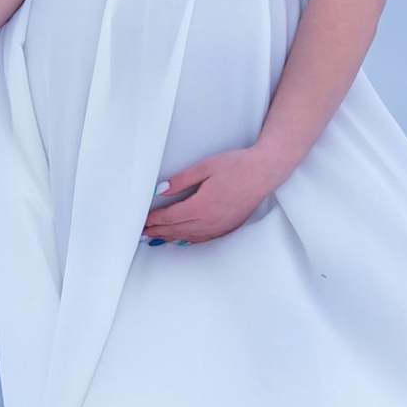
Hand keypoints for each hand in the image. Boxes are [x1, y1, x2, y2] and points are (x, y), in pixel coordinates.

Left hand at [142, 145, 276, 242]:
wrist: (264, 172)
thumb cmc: (236, 166)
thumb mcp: (205, 167)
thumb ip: (181, 180)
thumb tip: (160, 190)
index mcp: (200, 206)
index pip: (170, 217)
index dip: (154, 220)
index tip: (142, 222)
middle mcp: (209, 221)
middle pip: (176, 230)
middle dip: (157, 232)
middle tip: (142, 234)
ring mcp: (219, 226)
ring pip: (188, 236)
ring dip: (170, 238)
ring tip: (155, 239)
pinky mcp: (228, 227)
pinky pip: (203, 238)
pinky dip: (188, 240)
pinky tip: (181, 240)